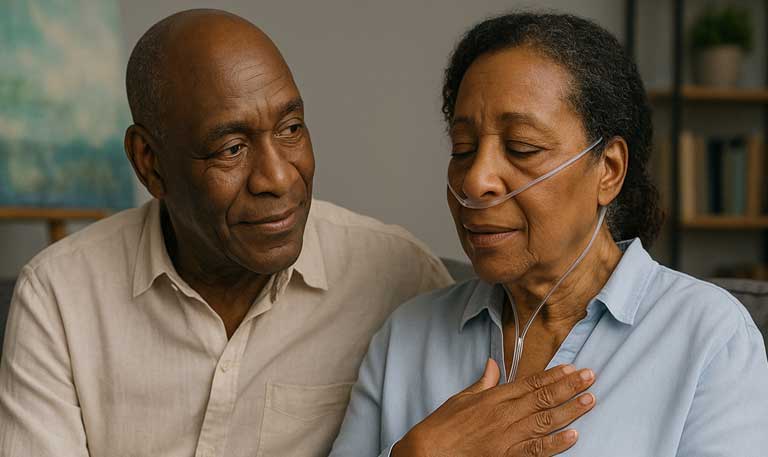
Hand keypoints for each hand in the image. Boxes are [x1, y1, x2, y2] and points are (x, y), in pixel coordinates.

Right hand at [391, 359, 595, 456]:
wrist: (428, 451)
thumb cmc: (442, 426)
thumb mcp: (461, 398)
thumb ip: (482, 382)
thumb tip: (492, 364)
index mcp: (493, 397)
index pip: (530, 382)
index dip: (553, 375)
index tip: (572, 368)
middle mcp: (503, 414)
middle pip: (543, 397)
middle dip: (569, 386)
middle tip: (591, 376)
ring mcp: (506, 436)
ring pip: (545, 420)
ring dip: (570, 409)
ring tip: (590, 399)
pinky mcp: (506, 456)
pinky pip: (536, 449)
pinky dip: (556, 443)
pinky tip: (574, 436)